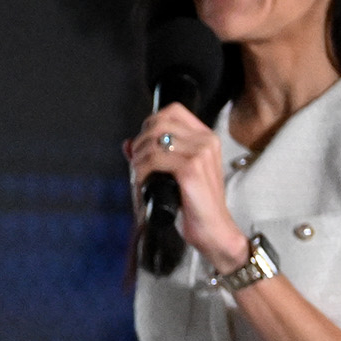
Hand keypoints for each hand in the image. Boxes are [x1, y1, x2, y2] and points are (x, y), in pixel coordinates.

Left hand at [126, 101, 247, 273]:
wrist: (213, 230)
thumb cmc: (193, 204)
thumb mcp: (173, 174)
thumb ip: (152, 156)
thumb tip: (126, 143)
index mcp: (206, 137)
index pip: (172, 111)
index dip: (150, 124)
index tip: (143, 145)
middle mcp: (206, 140)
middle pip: (159, 123)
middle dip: (140, 143)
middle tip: (137, 165)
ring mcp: (200, 153)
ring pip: (153, 142)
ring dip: (138, 160)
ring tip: (139, 177)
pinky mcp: (191, 169)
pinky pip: (154, 160)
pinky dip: (141, 171)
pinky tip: (143, 183)